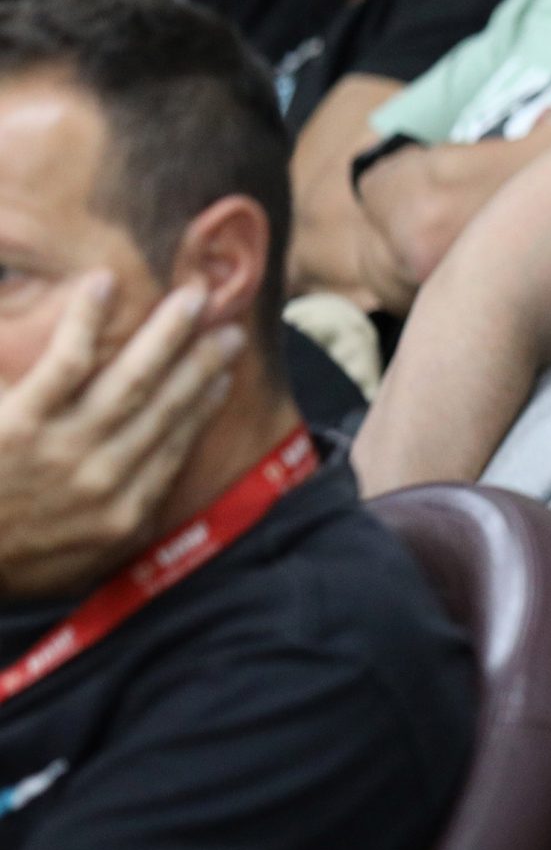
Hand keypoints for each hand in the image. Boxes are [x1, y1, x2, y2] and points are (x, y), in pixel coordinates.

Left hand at [0, 274, 242, 596]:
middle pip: (165, 407)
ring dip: (166, 335)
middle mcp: (104, 479)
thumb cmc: (7, 563)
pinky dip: (88, 321)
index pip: (176, 446)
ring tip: (191, 299)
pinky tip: (103, 285)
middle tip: (228, 325)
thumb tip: (144, 497)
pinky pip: (66, 363)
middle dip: (202, 362)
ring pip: (131, 381)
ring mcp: (64, 450)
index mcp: (121, 513)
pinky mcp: (20, 426)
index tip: (225, 374)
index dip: (205, 405)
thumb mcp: (72, 564)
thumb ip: (111, 528)